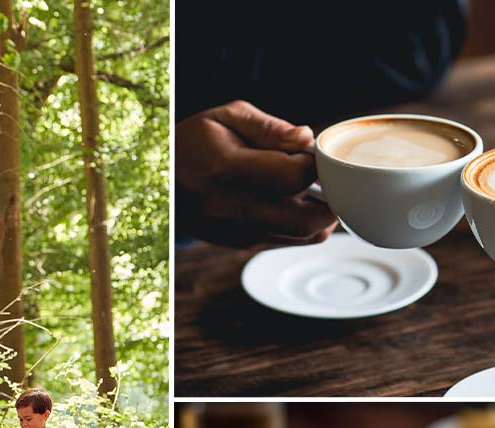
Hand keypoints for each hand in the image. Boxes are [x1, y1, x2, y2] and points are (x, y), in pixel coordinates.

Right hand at [176, 100, 336, 246]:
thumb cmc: (196, 142)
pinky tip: (296, 202)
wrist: (162, 182)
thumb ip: (271, 128)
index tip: (314, 154)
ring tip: (316, 190)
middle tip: (331, 180)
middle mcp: (232, 206)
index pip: (294, 176)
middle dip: (332, 200)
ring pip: (303, 236)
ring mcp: (237, 230)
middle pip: (306, 219)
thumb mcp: (227, 118)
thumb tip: (307, 139)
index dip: (315, 165)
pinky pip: (287, 240)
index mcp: (228, 168)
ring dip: (322, 215)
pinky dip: (303, 224)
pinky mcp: (240, 243)